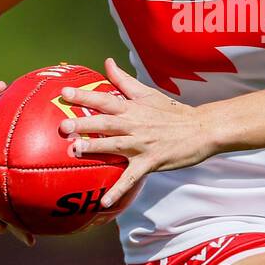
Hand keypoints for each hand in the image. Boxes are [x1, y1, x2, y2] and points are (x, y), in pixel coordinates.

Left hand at [58, 57, 215, 209]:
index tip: (64, 92)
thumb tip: (107, 62)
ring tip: (75, 150)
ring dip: (95, 148)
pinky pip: (132, 177)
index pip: (104, 99)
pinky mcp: (150, 162)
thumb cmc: (172, 112)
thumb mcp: (148, 93)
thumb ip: (124, 80)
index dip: (84, 96)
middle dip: (84, 123)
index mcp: (132, 108)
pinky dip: (118, 190)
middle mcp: (134, 125)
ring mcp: (142, 144)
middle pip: (105, 123)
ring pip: (115, 146)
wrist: (201, 129)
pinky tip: (104, 201)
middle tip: (63, 125)